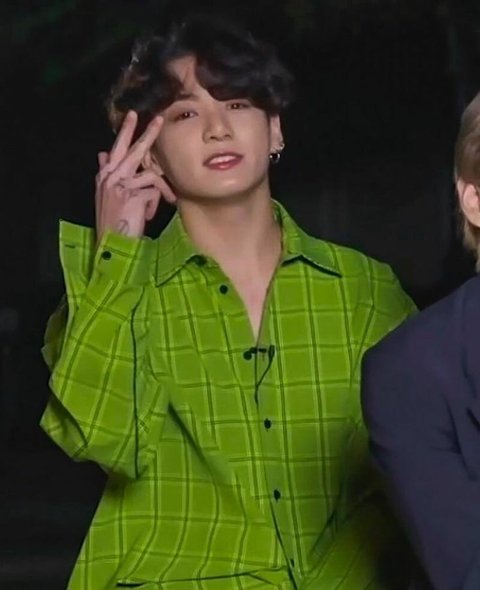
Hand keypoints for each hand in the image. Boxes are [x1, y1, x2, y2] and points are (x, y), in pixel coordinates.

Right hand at [95, 111, 175, 243]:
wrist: (112, 242)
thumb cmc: (114, 219)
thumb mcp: (107, 195)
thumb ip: (105, 173)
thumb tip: (101, 153)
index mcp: (105, 175)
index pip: (116, 148)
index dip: (125, 131)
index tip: (134, 115)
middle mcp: (110, 176)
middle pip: (133, 150)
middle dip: (148, 133)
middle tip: (160, 119)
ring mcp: (121, 184)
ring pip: (150, 173)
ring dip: (163, 189)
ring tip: (168, 199)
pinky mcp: (132, 195)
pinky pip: (154, 191)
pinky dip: (156, 203)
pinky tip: (149, 215)